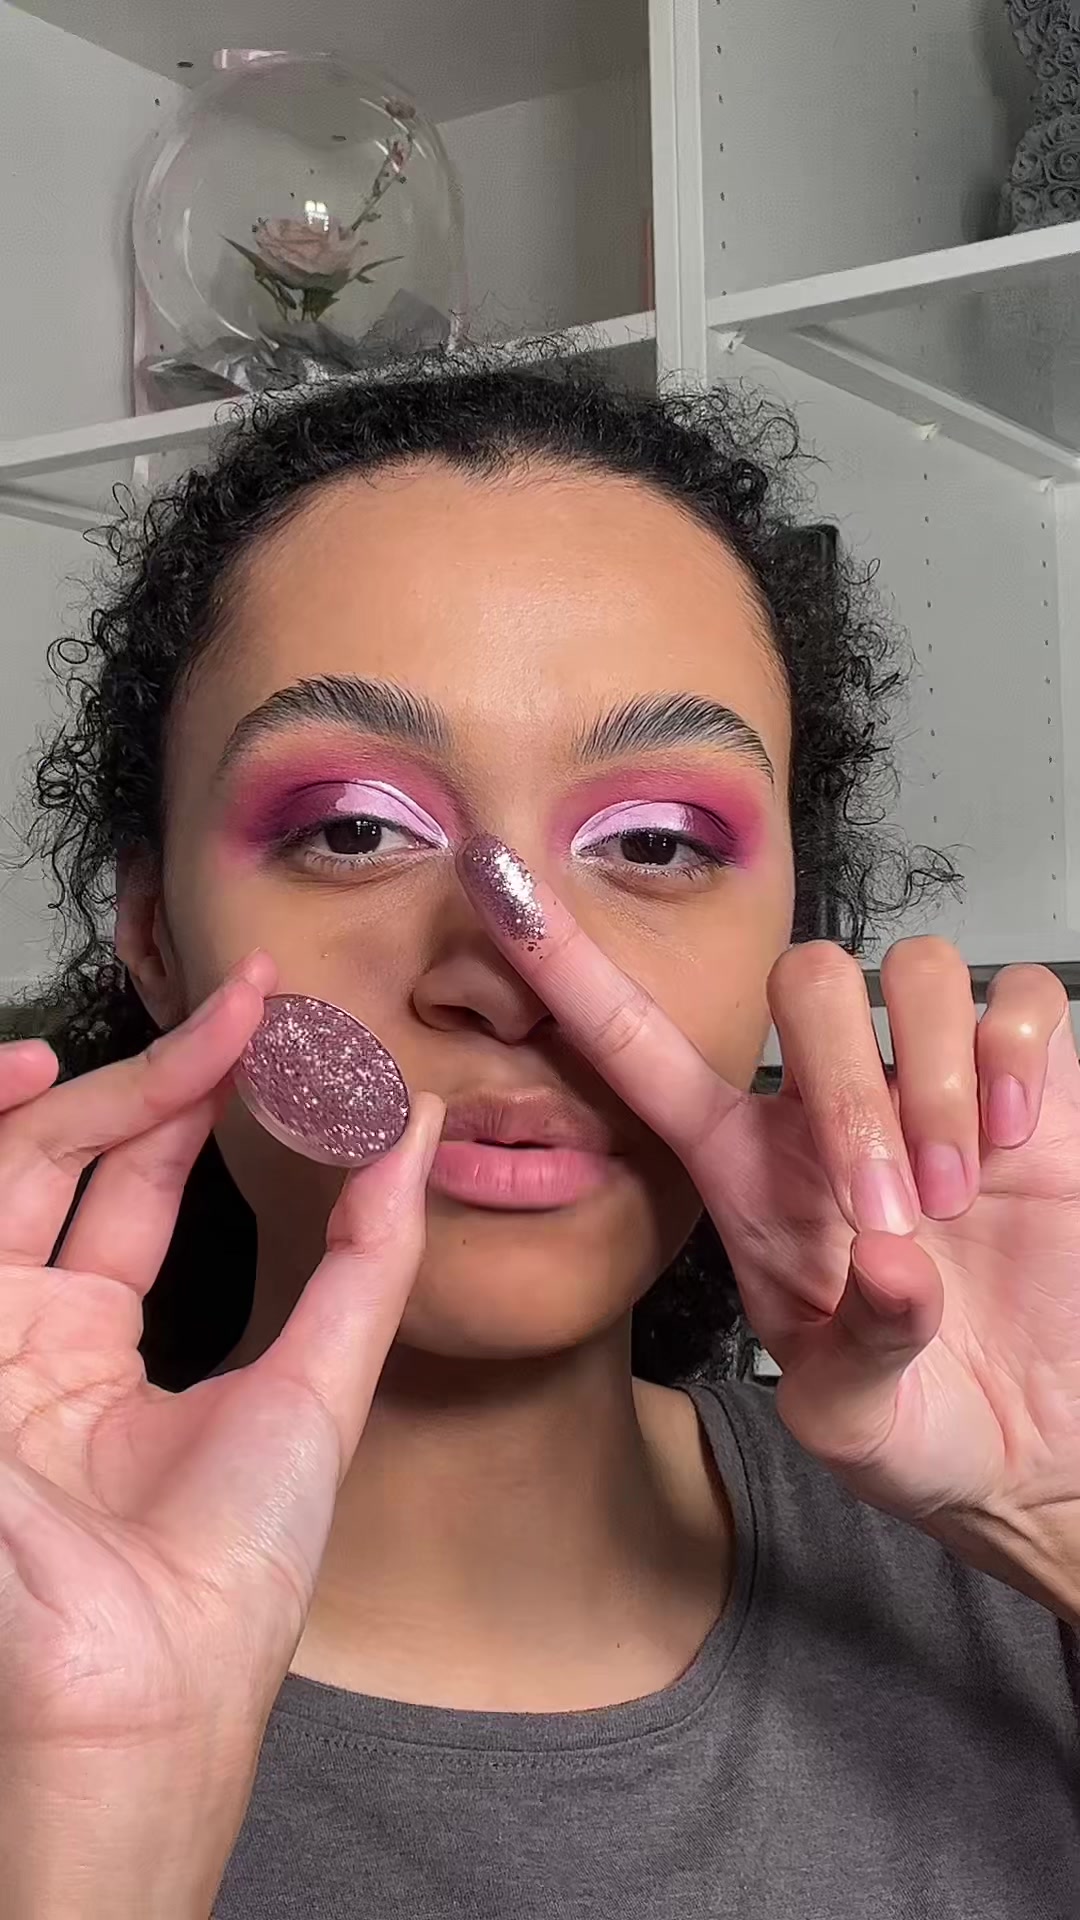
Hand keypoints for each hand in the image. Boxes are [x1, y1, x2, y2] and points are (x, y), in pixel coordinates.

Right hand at [0, 954, 441, 1911]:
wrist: (145, 1691)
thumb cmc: (227, 1570)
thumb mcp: (315, 1385)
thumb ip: (367, 1254)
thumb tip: (416, 1123)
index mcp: (98, 1354)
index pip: (134, 1188)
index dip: (194, 1099)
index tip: (271, 1023)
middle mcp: (23, 1338)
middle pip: (72, 1165)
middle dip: (155, 1077)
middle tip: (246, 1009)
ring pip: (9, 1173)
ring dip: (76, 1092)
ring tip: (175, 1035)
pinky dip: (1, 1139)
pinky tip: (36, 1082)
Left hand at [460, 842, 1079, 1619]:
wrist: (1038, 1442)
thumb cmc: (925, 1424)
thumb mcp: (860, 1418)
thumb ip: (858, 1355)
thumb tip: (891, 1270)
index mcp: (746, 1168)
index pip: (639, 1041)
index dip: (564, 961)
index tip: (494, 873)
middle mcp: (831, 1106)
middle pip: (807, 979)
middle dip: (848, 1087)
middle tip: (892, 1211)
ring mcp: (933, 1090)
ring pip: (913, 971)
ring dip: (935, 1082)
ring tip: (955, 1193)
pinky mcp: (1031, 1091)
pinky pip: (1022, 997)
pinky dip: (1019, 1051)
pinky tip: (1014, 1136)